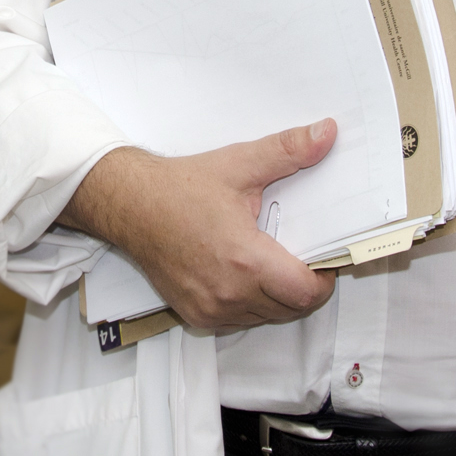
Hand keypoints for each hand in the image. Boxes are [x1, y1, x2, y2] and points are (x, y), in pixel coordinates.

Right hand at [59, 119, 338, 328]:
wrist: (128, 204)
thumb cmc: (179, 188)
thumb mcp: (239, 164)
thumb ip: (288, 151)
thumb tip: (326, 133)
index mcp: (245, 259)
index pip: (307, 292)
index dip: (324, 278)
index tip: (323, 259)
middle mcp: (229, 293)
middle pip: (292, 309)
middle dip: (304, 287)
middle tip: (299, 257)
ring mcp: (211, 309)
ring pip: (267, 317)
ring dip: (278, 298)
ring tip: (270, 263)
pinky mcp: (196, 315)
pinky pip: (240, 321)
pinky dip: (251, 305)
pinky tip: (243, 275)